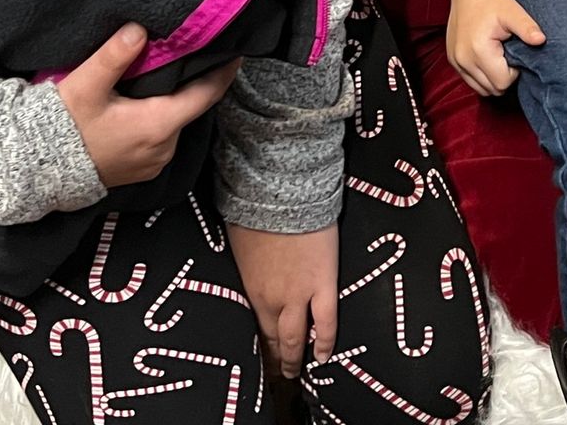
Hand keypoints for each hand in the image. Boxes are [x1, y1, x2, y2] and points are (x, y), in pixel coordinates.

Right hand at [57, 24, 239, 188]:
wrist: (37, 173)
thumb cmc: (64, 127)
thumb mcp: (86, 85)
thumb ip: (114, 56)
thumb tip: (140, 29)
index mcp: (159, 125)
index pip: (206, 94)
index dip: (224, 72)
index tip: (237, 50)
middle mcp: (165, 147)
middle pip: (192, 106)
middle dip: (197, 80)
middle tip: (199, 49)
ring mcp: (155, 161)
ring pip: (177, 120)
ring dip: (177, 99)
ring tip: (174, 69)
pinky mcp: (143, 168)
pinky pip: (164, 135)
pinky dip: (164, 115)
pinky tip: (152, 97)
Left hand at [230, 222, 338, 376]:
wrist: (285, 193)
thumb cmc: (258, 209)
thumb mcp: (240, 241)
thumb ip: (245, 265)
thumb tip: (245, 265)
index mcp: (251, 288)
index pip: (254, 327)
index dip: (258, 345)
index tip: (260, 356)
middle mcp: (272, 299)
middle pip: (273, 338)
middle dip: (275, 358)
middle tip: (278, 373)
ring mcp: (299, 294)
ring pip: (296, 338)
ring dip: (295, 357)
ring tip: (297, 371)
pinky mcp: (323, 283)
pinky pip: (326, 322)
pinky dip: (324, 342)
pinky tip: (323, 356)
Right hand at [446, 0, 544, 96]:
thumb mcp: (512, 12)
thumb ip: (527, 28)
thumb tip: (541, 40)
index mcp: (479, 50)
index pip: (503, 83)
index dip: (514, 71)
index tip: (514, 52)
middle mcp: (463, 59)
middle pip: (492, 90)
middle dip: (504, 76)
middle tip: (508, 54)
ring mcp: (455, 61)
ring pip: (481, 88)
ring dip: (492, 78)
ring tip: (498, 56)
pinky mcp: (452, 60)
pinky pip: (470, 80)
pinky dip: (481, 75)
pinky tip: (488, 57)